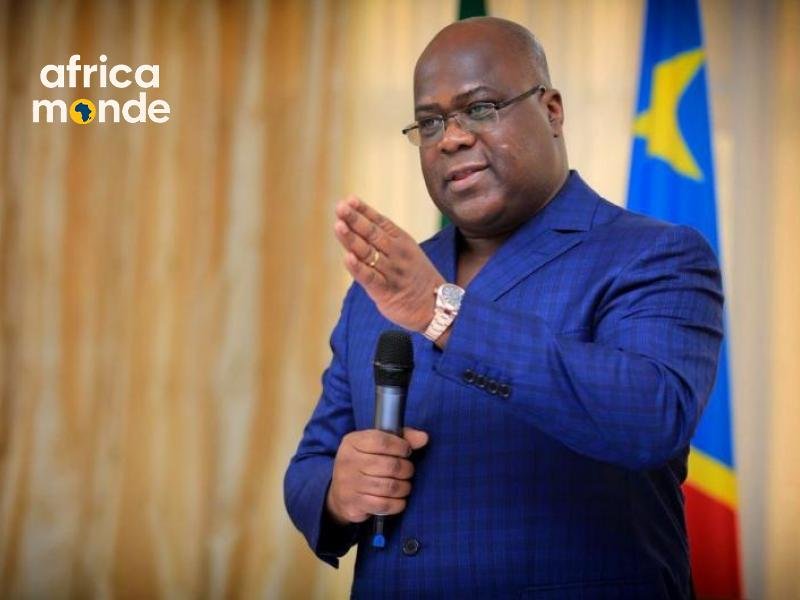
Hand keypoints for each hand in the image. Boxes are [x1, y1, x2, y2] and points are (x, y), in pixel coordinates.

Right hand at [326, 428, 429, 524]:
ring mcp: (349, 484)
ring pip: (389, 487)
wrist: (339, 491)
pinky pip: (384, 505)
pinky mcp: (353, 504)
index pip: (381, 441)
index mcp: (353, 442)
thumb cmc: (365, 463)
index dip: (400, 446)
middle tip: (408, 471)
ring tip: (405, 485)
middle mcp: (348, 461)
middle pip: (390, 465)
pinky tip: (398, 499)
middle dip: (406, 469)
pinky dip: (397, 503)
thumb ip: (402, 437)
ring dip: (404, 487)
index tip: (406, 451)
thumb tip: (423, 438)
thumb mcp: (377, 444)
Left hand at [334, 195, 444, 331]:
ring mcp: (392, 272)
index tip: (349, 199)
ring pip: (368, 253)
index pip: (380, 222)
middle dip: (355, 220)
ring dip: (352, 239)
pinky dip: (358, 268)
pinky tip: (347, 258)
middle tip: (340, 208)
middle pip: (372, 234)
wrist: (435, 306)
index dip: (364, 210)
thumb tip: (357, 222)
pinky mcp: (386, 291)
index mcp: (402, 241)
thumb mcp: (407, 252)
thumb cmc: (415, 277)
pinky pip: (370, 278)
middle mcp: (397, 254)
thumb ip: (385, 240)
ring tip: (338, 225)